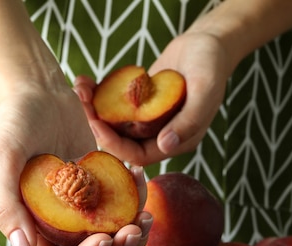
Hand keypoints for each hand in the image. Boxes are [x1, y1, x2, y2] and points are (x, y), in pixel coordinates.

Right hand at [0, 83, 150, 245]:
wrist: (37, 92)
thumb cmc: (13, 122)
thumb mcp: (2, 158)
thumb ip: (6, 205)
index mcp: (27, 229)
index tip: (102, 239)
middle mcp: (53, 227)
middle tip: (134, 231)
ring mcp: (78, 212)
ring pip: (109, 242)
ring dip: (131, 236)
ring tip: (145, 214)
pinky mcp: (98, 193)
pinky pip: (120, 210)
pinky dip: (134, 200)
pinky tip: (137, 175)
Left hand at [74, 30, 229, 166]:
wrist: (206, 43)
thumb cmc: (211, 65)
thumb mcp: (205, 91)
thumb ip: (188, 121)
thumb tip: (166, 145)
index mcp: (176, 141)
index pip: (140, 155)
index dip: (116, 145)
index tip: (96, 125)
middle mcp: (157, 134)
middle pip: (121, 142)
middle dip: (98, 127)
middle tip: (81, 106)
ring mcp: (146, 118)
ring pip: (114, 123)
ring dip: (94, 109)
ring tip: (80, 89)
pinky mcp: (136, 102)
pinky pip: (114, 104)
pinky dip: (98, 95)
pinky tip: (86, 82)